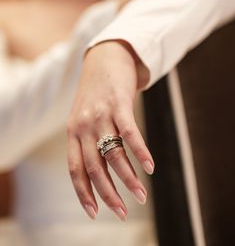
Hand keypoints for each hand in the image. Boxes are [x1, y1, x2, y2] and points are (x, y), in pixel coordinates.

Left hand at [67, 41, 153, 220]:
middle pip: (94, 166)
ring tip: (141, 195)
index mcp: (73, 132)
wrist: (104, 58)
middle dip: (108, 193)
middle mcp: (83, 126)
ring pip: (113, 153)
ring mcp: (100, 114)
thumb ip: (89, 141)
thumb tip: (104, 171)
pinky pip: (129, 132)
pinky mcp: (118, 103)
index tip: (95, 213)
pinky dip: (140, 152)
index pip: (75, 170)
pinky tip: (150, 167)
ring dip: (128, 178)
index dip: (84, 193)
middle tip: (122, 212)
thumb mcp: (84, 117)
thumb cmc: (96, 93)